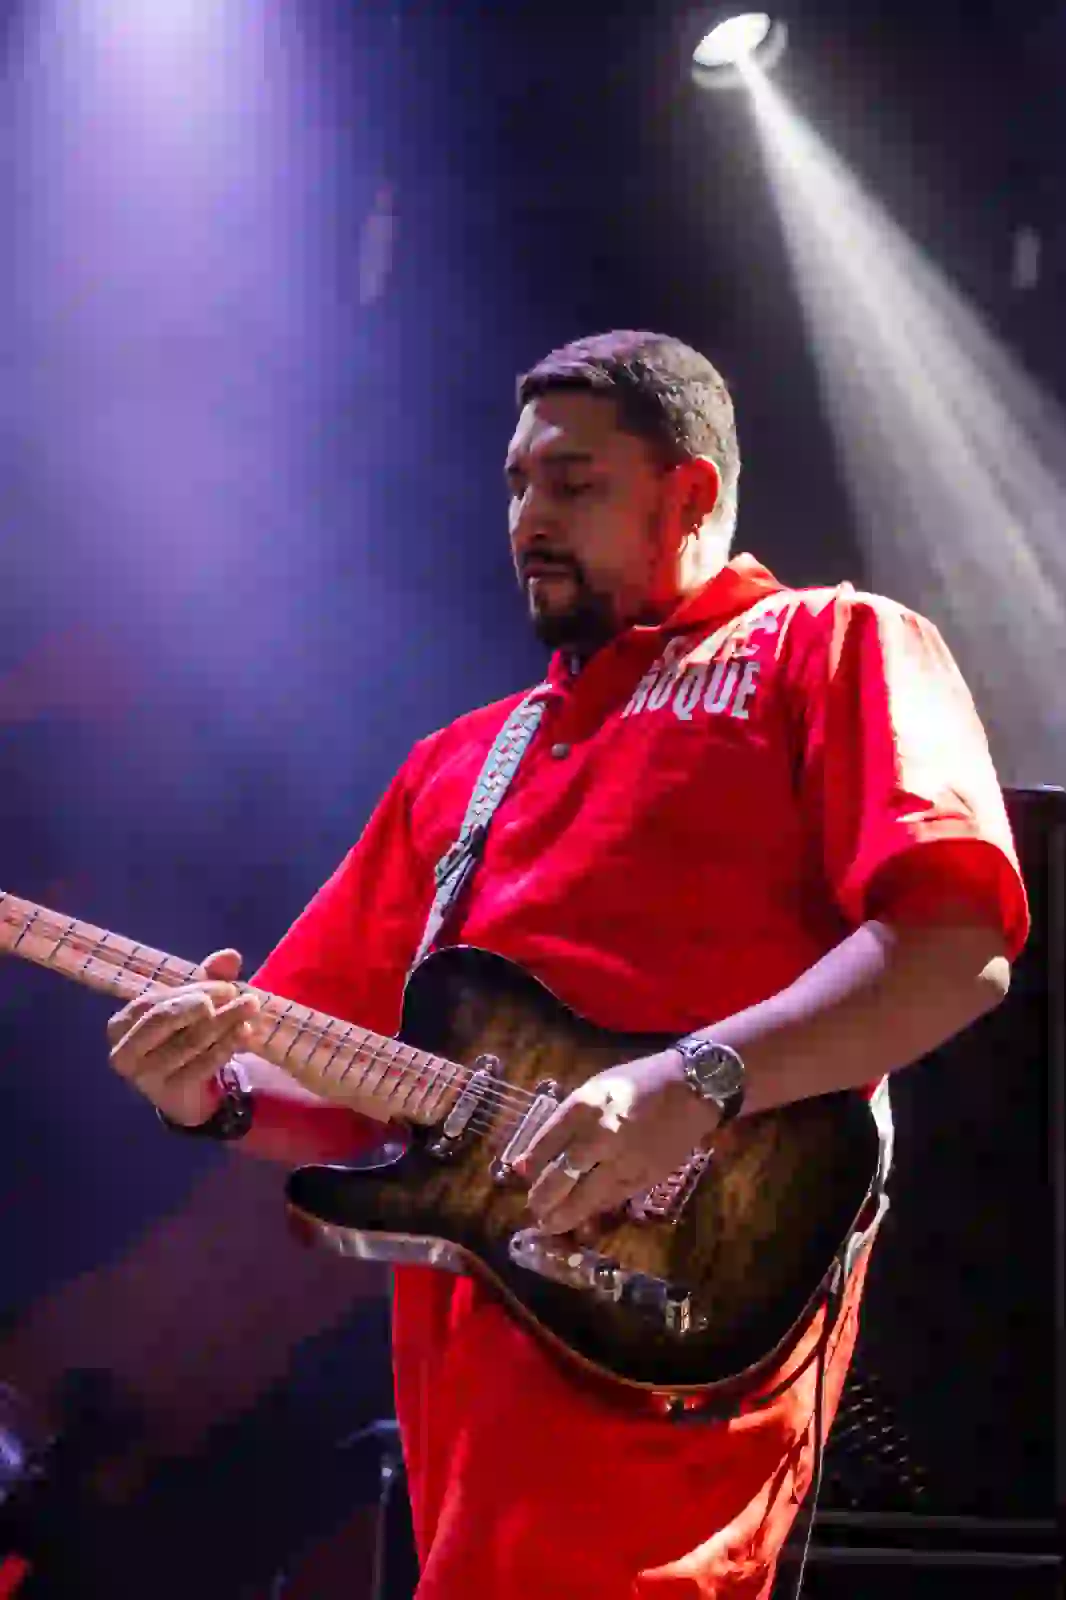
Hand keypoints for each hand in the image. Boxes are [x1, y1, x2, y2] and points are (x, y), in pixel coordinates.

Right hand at [106, 949, 263, 1127]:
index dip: (198, 990)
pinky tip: (244, 1034)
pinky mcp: (166, 1094)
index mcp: (123, 1022)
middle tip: (244, 999)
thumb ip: (209, 978)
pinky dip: (224, 1048)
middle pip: (166, 1019)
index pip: (159, 1000)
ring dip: (224, 1024)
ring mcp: (143, 1076)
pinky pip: (199, 1067)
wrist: (188, 1092)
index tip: (230, 987)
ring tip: (250, 1013)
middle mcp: (124, 1050)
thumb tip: (230, 956)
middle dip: (208, 1006)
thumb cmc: (183, 1037)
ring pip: (187, 1042)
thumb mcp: (193, 1004)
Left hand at [514, 1050, 720, 1233]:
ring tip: (549, 1223)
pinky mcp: (645, 1176)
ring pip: (587, 1195)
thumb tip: (537, 1153)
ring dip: (565, 1213)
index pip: (548, 1140)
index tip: (521, 1174)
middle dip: (544, 1196)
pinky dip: (594, 1209)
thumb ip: (568, 1119)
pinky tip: (582, 1216)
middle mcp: (602, 1133)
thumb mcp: (597, 1088)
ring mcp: (625, 1158)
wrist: (691, 1089)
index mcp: (587, 1104)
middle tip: (533, 1209)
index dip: (532, 1161)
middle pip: (563, 1174)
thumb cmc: (638, 1083)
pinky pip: (612, 1198)